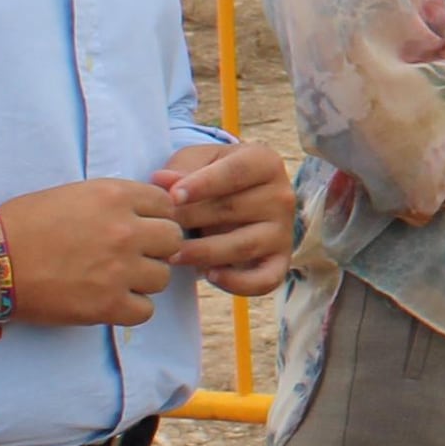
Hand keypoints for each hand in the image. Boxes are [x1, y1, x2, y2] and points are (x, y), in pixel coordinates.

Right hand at [0, 176, 186, 327]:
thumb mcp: (73, 194)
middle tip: (133, 255)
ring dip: (143, 279)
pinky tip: (110, 300)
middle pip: (173, 240)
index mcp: (115, 195)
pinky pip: (145, 311)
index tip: (140, 226)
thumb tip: (145, 213)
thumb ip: (113, 201)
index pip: (166, 204)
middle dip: (156, 247)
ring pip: (162, 277)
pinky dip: (131, 308)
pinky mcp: (108, 305)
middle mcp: (125, 230)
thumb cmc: (24, 224)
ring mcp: (119, 269)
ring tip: (116, 279)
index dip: (154, 217)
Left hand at [156, 140, 296, 296]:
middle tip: (159, 230)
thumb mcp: (197, 161)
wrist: (236, 198)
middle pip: (233, 210)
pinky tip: (209, 276)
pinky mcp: (280, 261)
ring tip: (172, 255)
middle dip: (192, 220)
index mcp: (264, 162)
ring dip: (204, 253)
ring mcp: (284, 231)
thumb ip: (181, 169)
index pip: (236, 172)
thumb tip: (162, 181)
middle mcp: (282, 196)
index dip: (203, 184)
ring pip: (243, 246)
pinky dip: (237, 284)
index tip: (172, 197)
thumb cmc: (212, 176)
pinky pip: (264, 280)